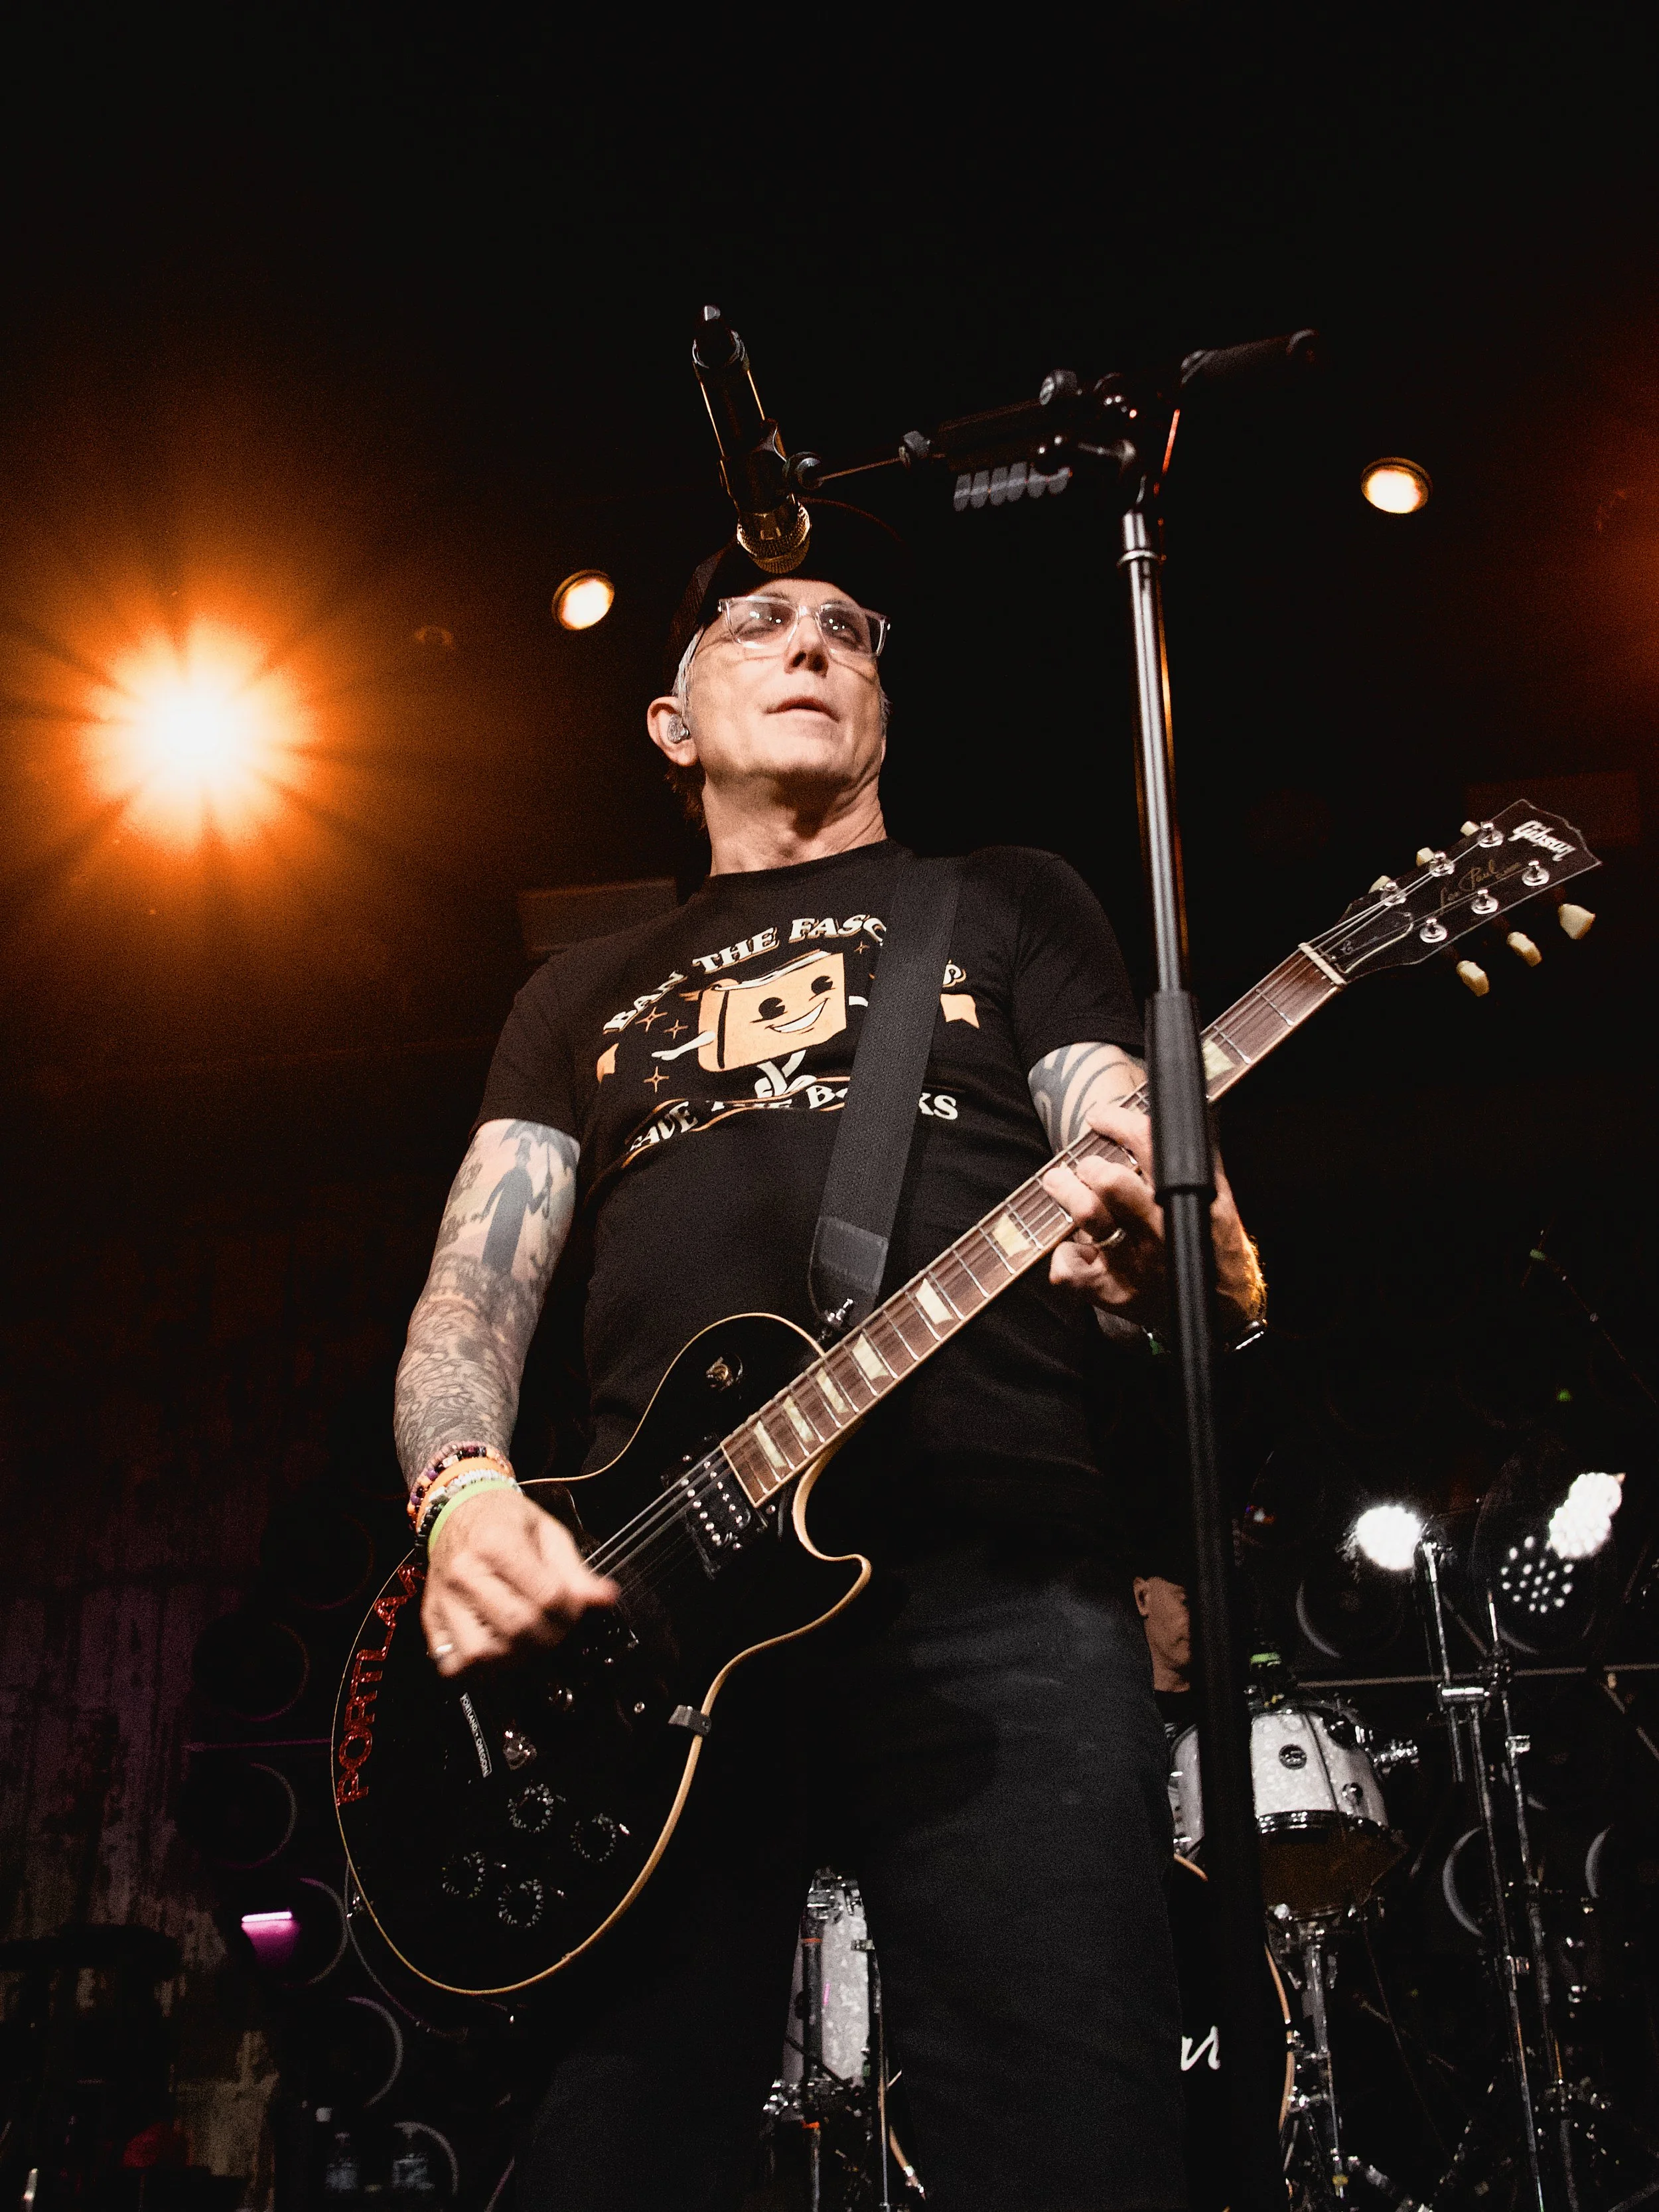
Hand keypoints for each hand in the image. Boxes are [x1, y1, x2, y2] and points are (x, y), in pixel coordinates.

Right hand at [420, 1486, 616, 1676]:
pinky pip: (450, 1663)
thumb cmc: (505, 1519)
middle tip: (556, 1628)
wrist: (457, 1507)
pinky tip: (496, 1649)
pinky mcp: (431, 1617)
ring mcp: (443, 1598)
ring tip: (527, 1641)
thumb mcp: (548, 1532)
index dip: (570, 1611)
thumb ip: (575, 1571)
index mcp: (497, 1544)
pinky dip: (476, 1668)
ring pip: (480, 1654)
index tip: (574, 1608)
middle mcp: (464, 1573)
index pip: (546, 1597)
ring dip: (513, 1658)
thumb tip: (606, 1599)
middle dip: (549, 1637)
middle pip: (516, 1629)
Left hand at [1040, 1104, 1262, 1334]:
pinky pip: (1070, 1271)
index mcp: (1186, 1199)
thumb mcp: (1216, 1196)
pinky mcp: (1112, 1292)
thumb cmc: (1211, 1244)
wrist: (1223, 1308)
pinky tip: (1076, 1246)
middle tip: (1086, 1166)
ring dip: (1067, 1193)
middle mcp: (1159, 1231)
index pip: (1149, 1145)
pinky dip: (1064, 1254)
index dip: (1118, 1124)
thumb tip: (1160, 1115)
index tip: (1101, 1117)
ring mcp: (1134, 1264)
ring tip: (1060, 1183)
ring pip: (1088, 1217)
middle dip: (1090, 1166)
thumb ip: (1191, 1157)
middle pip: (1111, 1183)